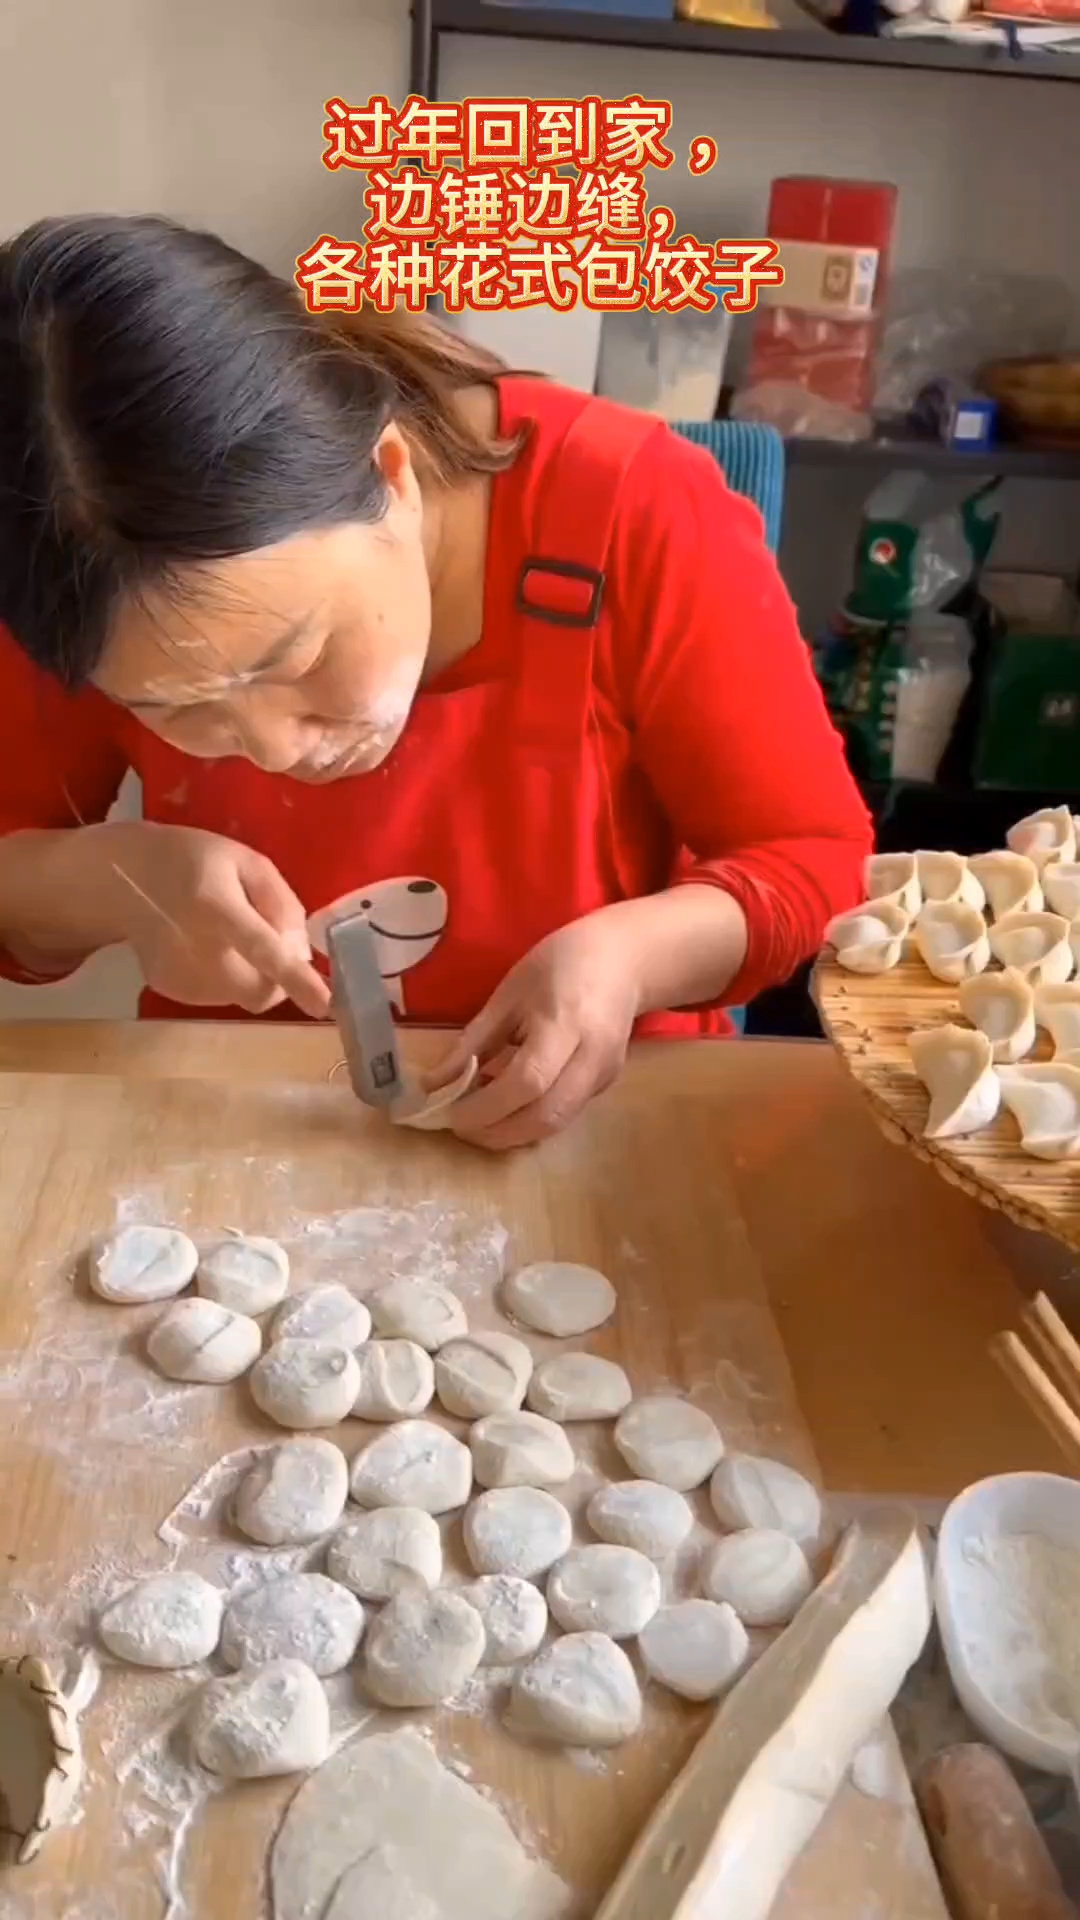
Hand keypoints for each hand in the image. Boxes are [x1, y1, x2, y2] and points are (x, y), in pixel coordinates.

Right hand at [95, 823, 329, 1017]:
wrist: (122, 878)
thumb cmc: (193, 861)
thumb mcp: (245, 861)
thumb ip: (281, 902)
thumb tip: (301, 952)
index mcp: (215, 906)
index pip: (262, 948)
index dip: (296, 978)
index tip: (325, 1005)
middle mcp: (194, 948)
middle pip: (258, 991)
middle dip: (281, 982)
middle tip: (276, 950)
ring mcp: (177, 974)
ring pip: (242, 997)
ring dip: (255, 977)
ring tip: (231, 937)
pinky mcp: (168, 988)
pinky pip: (219, 996)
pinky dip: (230, 979)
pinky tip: (209, 948)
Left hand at [428, 911, 643, 1150]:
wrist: (625, 960)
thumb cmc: (560, 964)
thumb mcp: (509, 992)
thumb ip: (474, 1040)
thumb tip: (436, 1083)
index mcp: (565, 1024)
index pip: (528, 1081)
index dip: (487, 1107)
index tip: (451, 1114)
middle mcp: (592, 1058)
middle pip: (546, 1116)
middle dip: (498, 1132)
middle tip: (460, 1127)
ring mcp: (604, 1076)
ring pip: (557, 1124)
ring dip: (513, 1134)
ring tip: (479, 1124)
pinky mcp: (606, 1085)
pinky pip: (565, 1115)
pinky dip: (531, 1122)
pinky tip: (508, 1110)